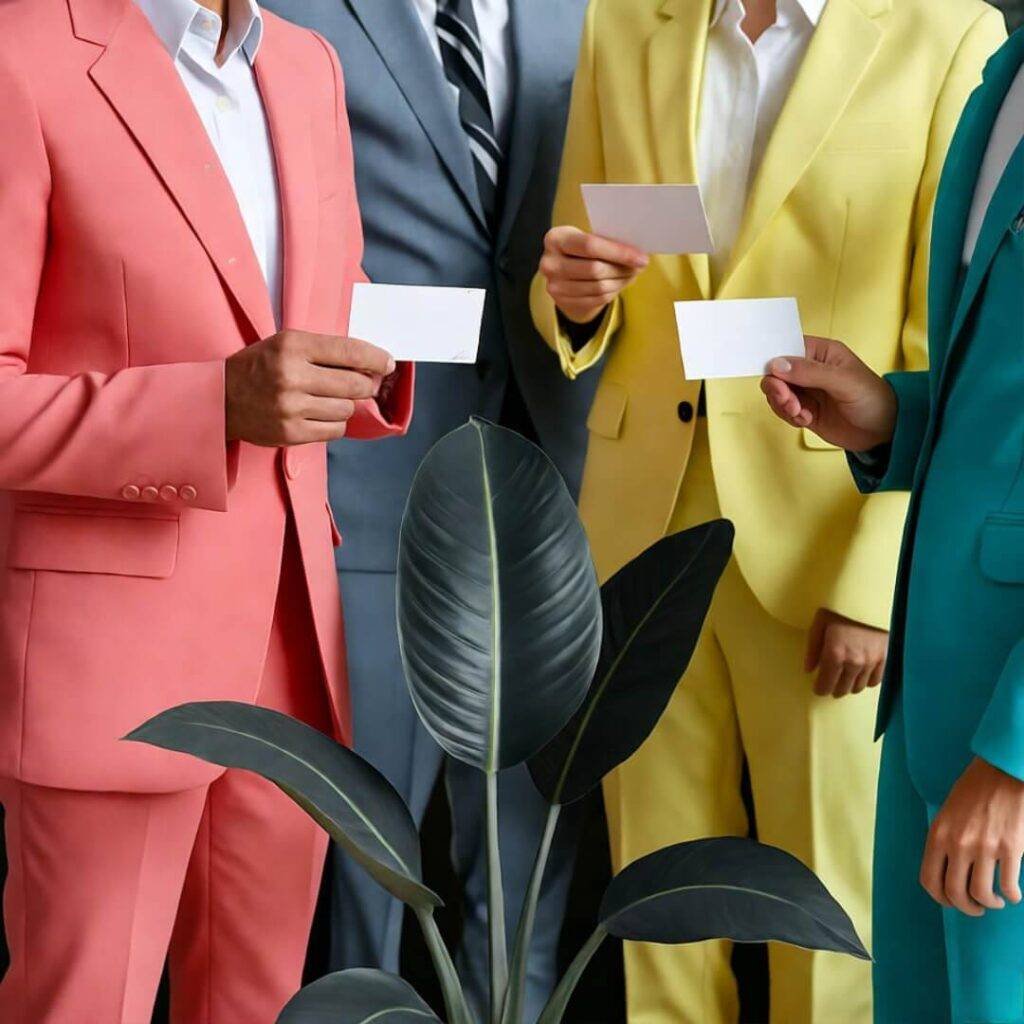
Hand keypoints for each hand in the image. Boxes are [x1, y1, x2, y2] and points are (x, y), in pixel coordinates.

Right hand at [225, 330, 394, 445]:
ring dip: (345, 405)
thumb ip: (325, 351)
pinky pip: (334, 431)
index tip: (387, 363)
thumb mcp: (286, 344)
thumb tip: (371, 365)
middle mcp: (292, 376)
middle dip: (365, 385)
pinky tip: (319, 414)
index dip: (376, 358)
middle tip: (361, 384)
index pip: (350, 351)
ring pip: (347, 409)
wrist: (220, 398)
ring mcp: (291, 407)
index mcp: (293, 346)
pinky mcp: (290, 433)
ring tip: (327, 398)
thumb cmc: (259, 367)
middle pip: (355, 385)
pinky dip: (334, 423)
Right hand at [539, 226, 647, 324]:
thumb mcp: (587, 238)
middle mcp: (549, 263)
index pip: (590, 246)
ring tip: (631, 273)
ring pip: (599, 287)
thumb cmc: (581, 249)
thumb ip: (606, 243)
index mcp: (556, 238)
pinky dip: (614, 291)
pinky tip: (620, 283)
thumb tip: (637, 254)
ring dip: (621, 281)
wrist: (563, 272)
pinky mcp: (562, 302)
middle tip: (640, 265)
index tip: (641, 257)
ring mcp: (554, 285)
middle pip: (595, 269)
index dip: (618, 252)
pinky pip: (597, 299)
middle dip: (622, 268)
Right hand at [761, 336, 897, 451]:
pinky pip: (783, 409)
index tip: (776, 379)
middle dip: (778, 390)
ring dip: (783, 406)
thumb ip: (810, 372)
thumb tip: (778, 364)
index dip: (775, 362)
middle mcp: (809, 369)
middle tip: (790, 402)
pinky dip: (789, 417)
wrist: (883, 431)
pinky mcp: (804, 409)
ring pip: (776, 393)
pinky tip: (806, 420)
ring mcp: (805, 390)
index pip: (786, 349)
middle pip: (775, 373)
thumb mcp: (844, 381)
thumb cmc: (872, 398)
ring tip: (801, 414)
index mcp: (820, 352)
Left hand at [805, 609, 887, 697]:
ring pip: (858, 687)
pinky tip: (860, 672)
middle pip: (842, 689)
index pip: (825, 686)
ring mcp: (871, 661)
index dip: (820, 689)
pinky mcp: (885, 658)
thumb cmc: (839, 609)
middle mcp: (854, 662)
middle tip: (830, 682)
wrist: (870, 598)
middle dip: (834, 688)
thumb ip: (812, 649)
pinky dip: (866, 680)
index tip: (818, 687)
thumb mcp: (818, 623)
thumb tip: (808, 670)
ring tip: (844, 677)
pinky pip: (875, 681)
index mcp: (835, 654)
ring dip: (849, 685)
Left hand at [921, 758, 1023, 915]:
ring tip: (995, 900)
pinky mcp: (1010, 848)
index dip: (941, 898)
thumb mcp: (947, 812)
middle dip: (966, 907)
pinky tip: (1013, 893)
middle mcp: (957, 844)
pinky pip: (1008, 885)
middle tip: (976, 908)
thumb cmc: (974, 789)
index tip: (952, 901)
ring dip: (989, 903)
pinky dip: (1011, 895)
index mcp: (937, 834)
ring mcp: (984, 847)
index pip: (929, 880)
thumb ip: (944, 839)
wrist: (1001, 772)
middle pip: (956, 893)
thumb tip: (947, 868)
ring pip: (981, 894)